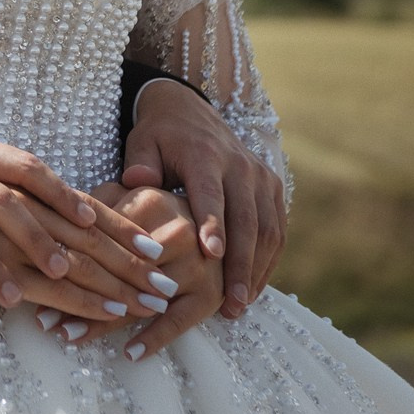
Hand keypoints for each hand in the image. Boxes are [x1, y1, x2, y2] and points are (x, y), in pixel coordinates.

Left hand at [48, 185, 216, 359]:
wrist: (230, 216)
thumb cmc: (168, 205)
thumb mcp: (135, 191)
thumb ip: (100, 200)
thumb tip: (57, 211)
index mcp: (150, 202)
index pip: (100, 239)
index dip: (63, 261)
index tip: (32, 280)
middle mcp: (176, 233)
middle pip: (115, 273)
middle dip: (74, 297)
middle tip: (41, 320)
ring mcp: (197, 266)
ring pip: (139, 299)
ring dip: (102, 322)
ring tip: (67, 337)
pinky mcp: (211, 293)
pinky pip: (180, 320)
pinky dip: (154, 338)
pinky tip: (128, 354)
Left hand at [122, 78, 285, 317]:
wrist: (190, 109)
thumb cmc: (159, 135)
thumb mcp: (141, 142)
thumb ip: (140, 164)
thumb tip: (137, 183)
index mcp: (205, 156)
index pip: (211, 193)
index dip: (212, 223)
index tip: (209, 255)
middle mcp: (240, 166)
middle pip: (246, 220)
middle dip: (239, 264)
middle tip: (230, 303)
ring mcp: (261, 177)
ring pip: (267, 229)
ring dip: (256, 270)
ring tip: (239, 305)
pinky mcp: (272, 187)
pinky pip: (276, 229)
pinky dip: (268, 260)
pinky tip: (252, 288)